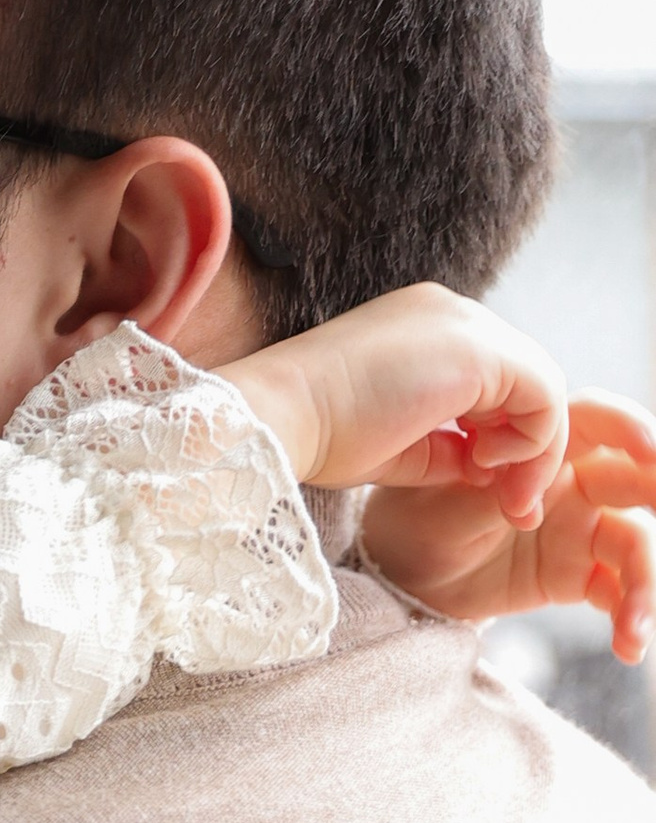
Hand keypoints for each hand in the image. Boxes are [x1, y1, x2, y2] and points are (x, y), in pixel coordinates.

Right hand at [228, 280, 568, 523]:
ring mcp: (466, 324)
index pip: (494, 382)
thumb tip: (489, 469)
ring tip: (504, 496)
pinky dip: (531, 442)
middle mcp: (450, 314)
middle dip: (528, 450)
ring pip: (542, 388)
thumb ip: (448, 448)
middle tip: (514, 507)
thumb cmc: (315, 436)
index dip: (504, 440)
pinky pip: (544, 396)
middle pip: (525, 383)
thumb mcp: (397, 446)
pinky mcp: (479, 350)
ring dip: (534, 452)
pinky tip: (486, 468)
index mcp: (423, 329)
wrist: (279, 418)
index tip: (489, 492)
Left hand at [362, 395, 655, 658]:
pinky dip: (630, 619)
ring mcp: (581, 530)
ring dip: (646, 585)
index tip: (652, 453)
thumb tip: (539, 479)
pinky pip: (618, 592)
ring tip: (635, 627)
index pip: (598, 423)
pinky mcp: (578, 576)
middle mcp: (574, 482)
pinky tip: (629, 647)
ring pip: (636, 545)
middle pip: (637, 481)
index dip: (631, 429)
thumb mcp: (445, 496)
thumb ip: (498, 484)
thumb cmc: (412, 517)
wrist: (397, 577)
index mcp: (543, 446)